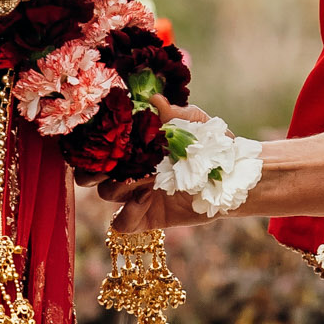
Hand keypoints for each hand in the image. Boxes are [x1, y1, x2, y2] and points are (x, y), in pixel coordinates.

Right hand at [97, 104, 212, 225]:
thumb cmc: (212, 146)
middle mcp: (129, 171)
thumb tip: (155, 99)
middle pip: (90, 175)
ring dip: (118, 185)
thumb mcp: (196, 125)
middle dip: (91, 170)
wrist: (234, 178)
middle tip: (111, 163)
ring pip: (106, 194)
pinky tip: (147, 197)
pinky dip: (128, 212)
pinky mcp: (148, 218)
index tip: (100, 137)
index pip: (97, 147)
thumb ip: (175, 114)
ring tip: (145, 176)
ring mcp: (136, 196)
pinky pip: (121, 223)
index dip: (89, 145)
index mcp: (133, 146)